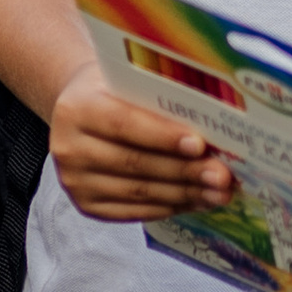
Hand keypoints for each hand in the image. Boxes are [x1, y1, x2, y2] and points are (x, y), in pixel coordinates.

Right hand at [48, 62, 242, 221]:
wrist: (80, 111)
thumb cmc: (113, 91)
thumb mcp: (127, 79)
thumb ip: (158, 96)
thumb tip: (212, 120)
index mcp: (77, 109)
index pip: (124, 125)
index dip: (163, 137)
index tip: (199, 145)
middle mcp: (68, 148)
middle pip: (135, 164)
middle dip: (184, 172)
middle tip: (222, 176)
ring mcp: (75, 181)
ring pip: (139, 192)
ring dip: (184, 195)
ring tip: (218, 193)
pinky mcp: (86, 205)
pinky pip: (134, 212)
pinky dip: (170, 208)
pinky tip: (196, 201)